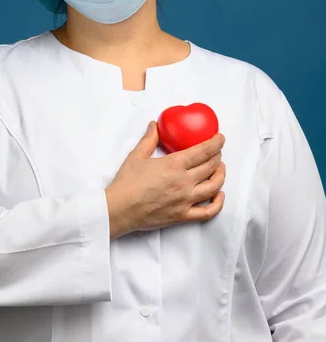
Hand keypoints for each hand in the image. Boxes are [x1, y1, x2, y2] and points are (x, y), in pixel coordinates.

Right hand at [105, 121, 225, 239]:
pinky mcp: (182, 215)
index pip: (204, 151)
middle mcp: (184, 182)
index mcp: (174, 165)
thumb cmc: (126, 183)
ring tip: (219, 169)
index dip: (216, 143)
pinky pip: (208, 212)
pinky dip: (218, 203)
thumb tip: (154, 126)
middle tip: (216, 152)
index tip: (219, 139)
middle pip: (211, 166)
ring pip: (214, 187)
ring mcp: (185, 200)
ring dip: (220, 176)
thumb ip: (149, 139)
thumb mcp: (136, 156)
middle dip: (217, 156)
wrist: (119, 209)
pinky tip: (219, 195)